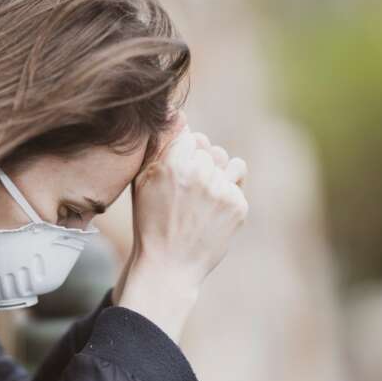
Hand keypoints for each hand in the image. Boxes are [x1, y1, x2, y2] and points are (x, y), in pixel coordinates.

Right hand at [113, 111, 248, 342]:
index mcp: (173, 164)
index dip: (182, 154)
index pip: (190, 136)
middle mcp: (200, 174)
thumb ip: (160, 145)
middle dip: (200, 164)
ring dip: (217, 174)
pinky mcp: (238, 206)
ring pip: (227, 162)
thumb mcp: (142, 182)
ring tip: (200, 200)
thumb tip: (179, 113)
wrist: (169, 266)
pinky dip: (227, 193)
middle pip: (209, 148)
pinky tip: (211, 212)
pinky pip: (238, 181)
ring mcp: (222, 190)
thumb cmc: (150, 222)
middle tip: (186, 193)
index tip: (175, 175)